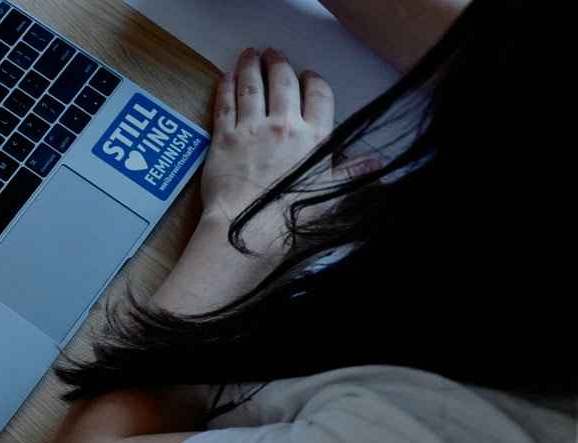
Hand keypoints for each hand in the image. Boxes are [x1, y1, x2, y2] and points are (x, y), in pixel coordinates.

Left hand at [198, 48, 336, 254]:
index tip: (309, 76)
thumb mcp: (331, 193)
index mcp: (314, 137)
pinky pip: (226, 103)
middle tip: (274, 54)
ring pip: (252, 86)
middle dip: (279, 64)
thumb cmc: (290, 216)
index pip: (319, 95)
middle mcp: (284, 126)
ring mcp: (251, 129)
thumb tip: (377, 163)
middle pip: (283, 82)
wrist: (249, 229)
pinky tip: (228, 75)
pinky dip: (227, 85)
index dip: (313, 81)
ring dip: (251, 66)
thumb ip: (353, 172)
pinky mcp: (224, 137)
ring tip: (250, 54)